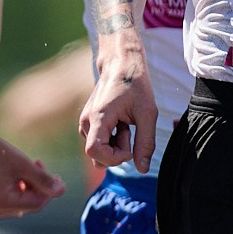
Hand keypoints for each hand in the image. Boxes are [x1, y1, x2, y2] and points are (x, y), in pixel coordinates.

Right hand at [0, 124, 66, 218]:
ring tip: (30, 167)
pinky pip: (14, 201)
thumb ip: (44, 180)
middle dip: (39, 187)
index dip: (49, 190)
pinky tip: (21, 175)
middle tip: (39, 165)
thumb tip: (61, 191)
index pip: (37, 203)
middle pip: (30, 204)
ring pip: (24, 203)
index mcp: (2, 202)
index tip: (56, 176)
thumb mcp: (24, 165)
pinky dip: (21, 189)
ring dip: (31, 187)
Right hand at [78, 59, 157, 173]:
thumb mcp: (148, 114)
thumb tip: (142, 169)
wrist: (121, 64)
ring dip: (115, 145)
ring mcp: (85, 121)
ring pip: (97, 149)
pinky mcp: (88, 121)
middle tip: (130, 133)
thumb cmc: (135, 85)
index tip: (130, 149)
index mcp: (98, 117)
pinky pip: (97, 141)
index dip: (114, 158)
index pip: (94, 151)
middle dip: (116, 152)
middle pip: (95, 155)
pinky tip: (121, 123)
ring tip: (127, 125)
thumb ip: (145, 143)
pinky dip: (112, 139)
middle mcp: (86, 121)